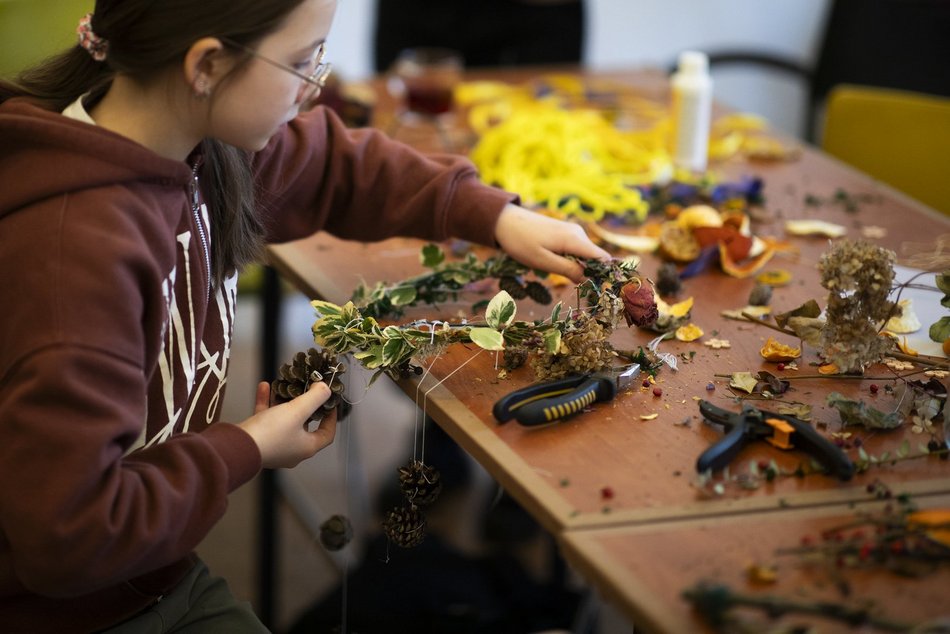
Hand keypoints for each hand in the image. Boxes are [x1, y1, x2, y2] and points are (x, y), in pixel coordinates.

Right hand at [238, 381, 337, 468]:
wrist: (236, 447)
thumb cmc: (272, 433)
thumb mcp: (297, 411)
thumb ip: (315, 398)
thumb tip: (326, 388)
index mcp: (307, 447)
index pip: (327, 434)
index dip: (331, 418)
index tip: (330, 403)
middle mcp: (293, 450)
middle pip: (304, 425)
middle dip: (304, 405)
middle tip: (305, 390)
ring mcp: (275, 446)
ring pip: (284, 420)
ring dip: (283, 401)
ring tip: (283, 384)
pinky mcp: (259, 441)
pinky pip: (266, 419)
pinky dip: (267, 404)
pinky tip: (264, 387)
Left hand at [494, 203, 609, 281]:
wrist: (505, 221)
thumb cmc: (521, 242)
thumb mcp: (543, 262)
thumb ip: (568, 270)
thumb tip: (589, 279)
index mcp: (575, 239)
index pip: (603, 258)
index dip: (603, 274)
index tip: (595, 289)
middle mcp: (579, 233)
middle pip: (595, 258)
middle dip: (588, 273)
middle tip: (570, 284)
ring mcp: (573, 232)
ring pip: (585, 255)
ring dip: (577, 267)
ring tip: (557, 271)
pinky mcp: (566, 233)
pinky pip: (576, 250)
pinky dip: (570, 260)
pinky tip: (554, 263)